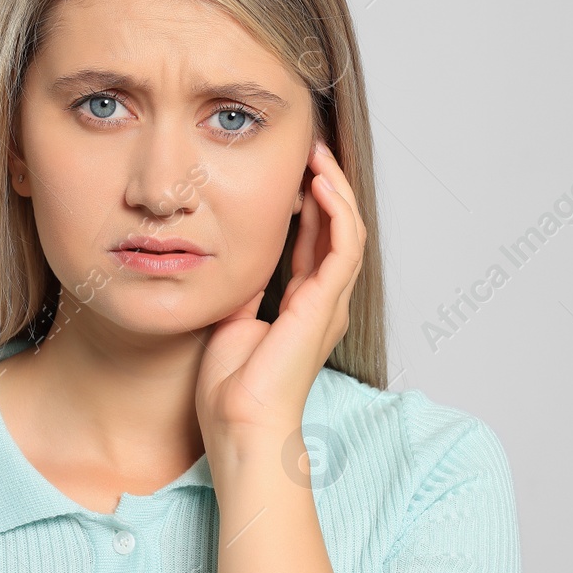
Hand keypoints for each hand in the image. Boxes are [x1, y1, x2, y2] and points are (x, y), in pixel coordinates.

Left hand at [195, 138, 366, 455]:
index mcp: (302, 308)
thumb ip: (239, 289)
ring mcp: (329, 303)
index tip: (290, 170)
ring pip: (347, 232)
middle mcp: (323, 303)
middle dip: (325, 187)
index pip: (313, 243)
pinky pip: (344, 247)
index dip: (307, 205)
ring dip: (336, 190)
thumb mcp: (230, 320)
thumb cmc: (231, 389)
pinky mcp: (326, 304)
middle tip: (310, 150)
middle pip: (335, 231)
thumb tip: (225, 256)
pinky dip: (337, 212)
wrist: (240, 423)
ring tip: (319, 155)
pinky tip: (320, 185)